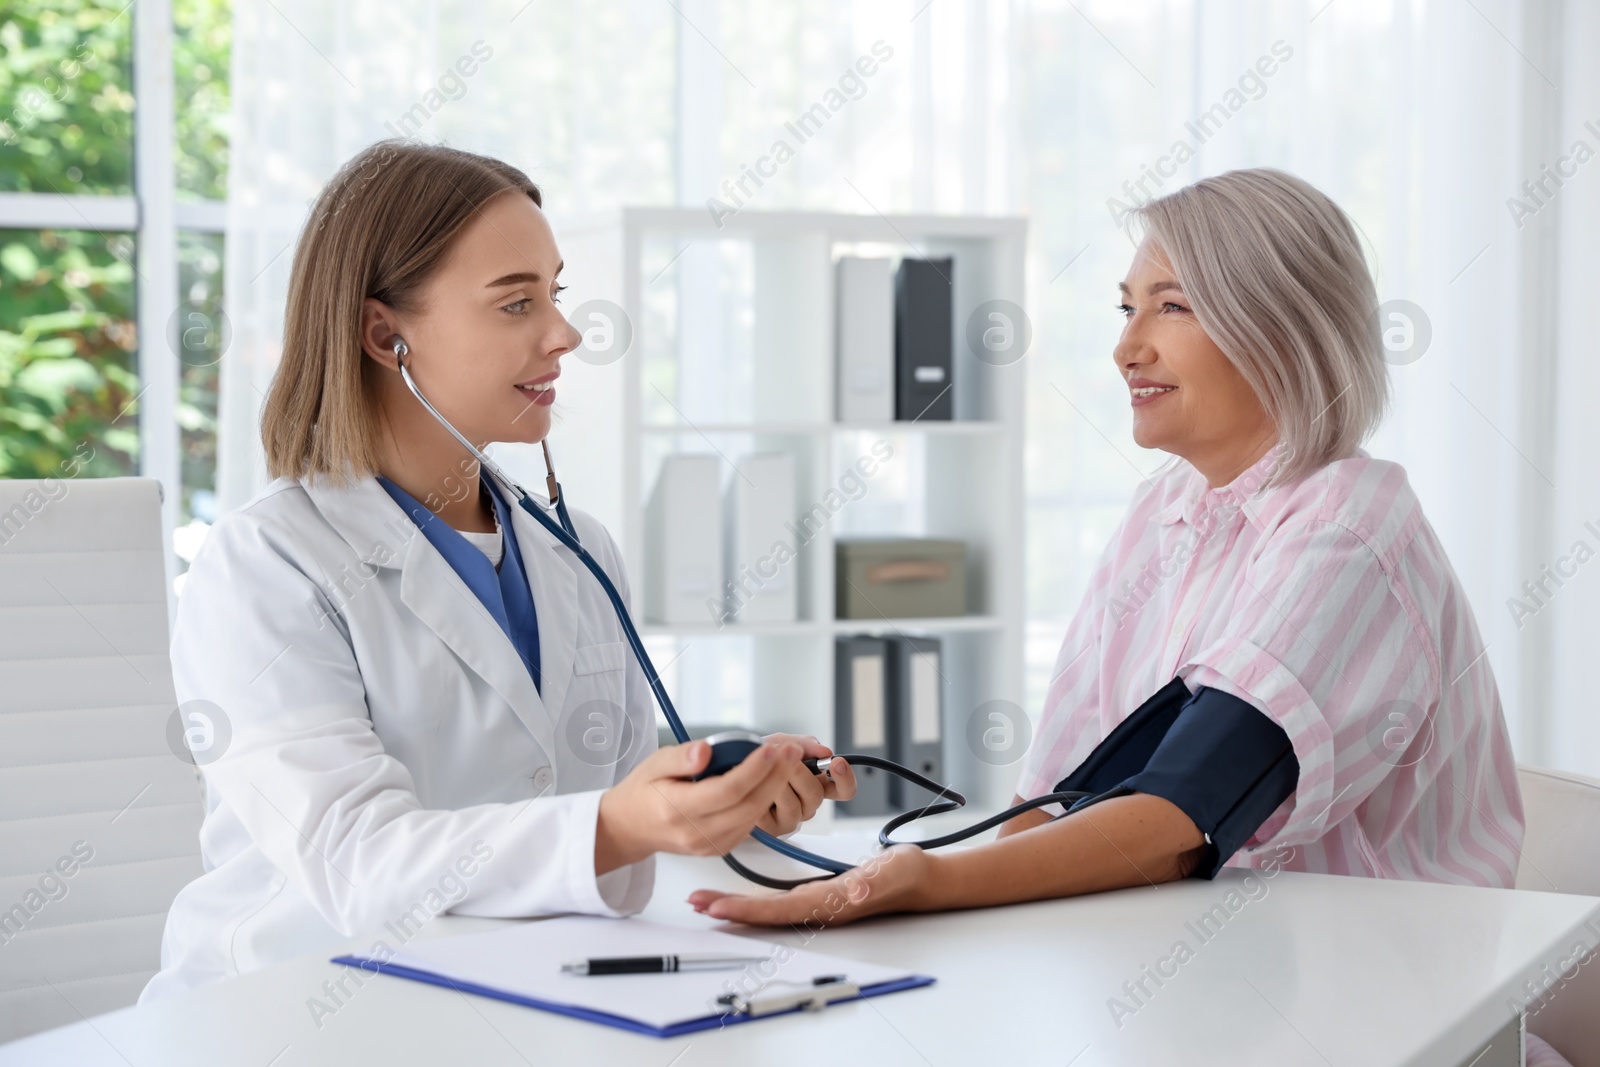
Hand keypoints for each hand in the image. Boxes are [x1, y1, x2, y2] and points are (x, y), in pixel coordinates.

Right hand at [595, 739, 800, 872]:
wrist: (631, 828)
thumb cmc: (643, 791)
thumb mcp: (654, 763)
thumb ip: (681, 756)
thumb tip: (707, 751)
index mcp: (676, 810)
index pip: (726, 791)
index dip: (753, 770)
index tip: (772, 748)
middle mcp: (695, 833)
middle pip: (747, 805)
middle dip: (775, 776)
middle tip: (792, 751)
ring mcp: (708, 845)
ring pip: (752, 816)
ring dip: (775, 788)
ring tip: (788, 761)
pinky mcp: (719, 848)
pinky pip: (749, 824)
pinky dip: (763, 801)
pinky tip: (772, 780)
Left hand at [687, 844, 933, 927]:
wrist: (920, 880)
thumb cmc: (905, 875)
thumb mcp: (893, 871)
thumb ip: (875, 880)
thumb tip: (855, 888)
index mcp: (829, 902)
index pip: (778, 909)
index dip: (745, 908)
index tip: (715, 906)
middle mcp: (818, 906)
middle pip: (765, 912)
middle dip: (729, 908)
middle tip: (695, 902)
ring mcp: (817, 902)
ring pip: (768, 907)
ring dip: (736, 904)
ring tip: (705, 900)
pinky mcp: (819, 895)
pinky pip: (778, 900)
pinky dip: (754, 898)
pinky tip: (739, 896)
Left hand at [755, 733, 857, 835]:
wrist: (728, 771)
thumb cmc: (759, 759)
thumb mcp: (781, 743)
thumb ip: (804, 744)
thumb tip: (825, 751)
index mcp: (815, 784)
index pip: (843, 790)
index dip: (845, 779)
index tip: (837, 763)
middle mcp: (805, 804)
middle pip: (816, 795)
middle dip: (799, 772)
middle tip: (784, 758)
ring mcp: (789, 819)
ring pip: (794, 805)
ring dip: (777, 782)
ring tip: (764, 770)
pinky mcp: (770, 829)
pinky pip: (770, 814)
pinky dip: (760, 793)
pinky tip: (754, 786)